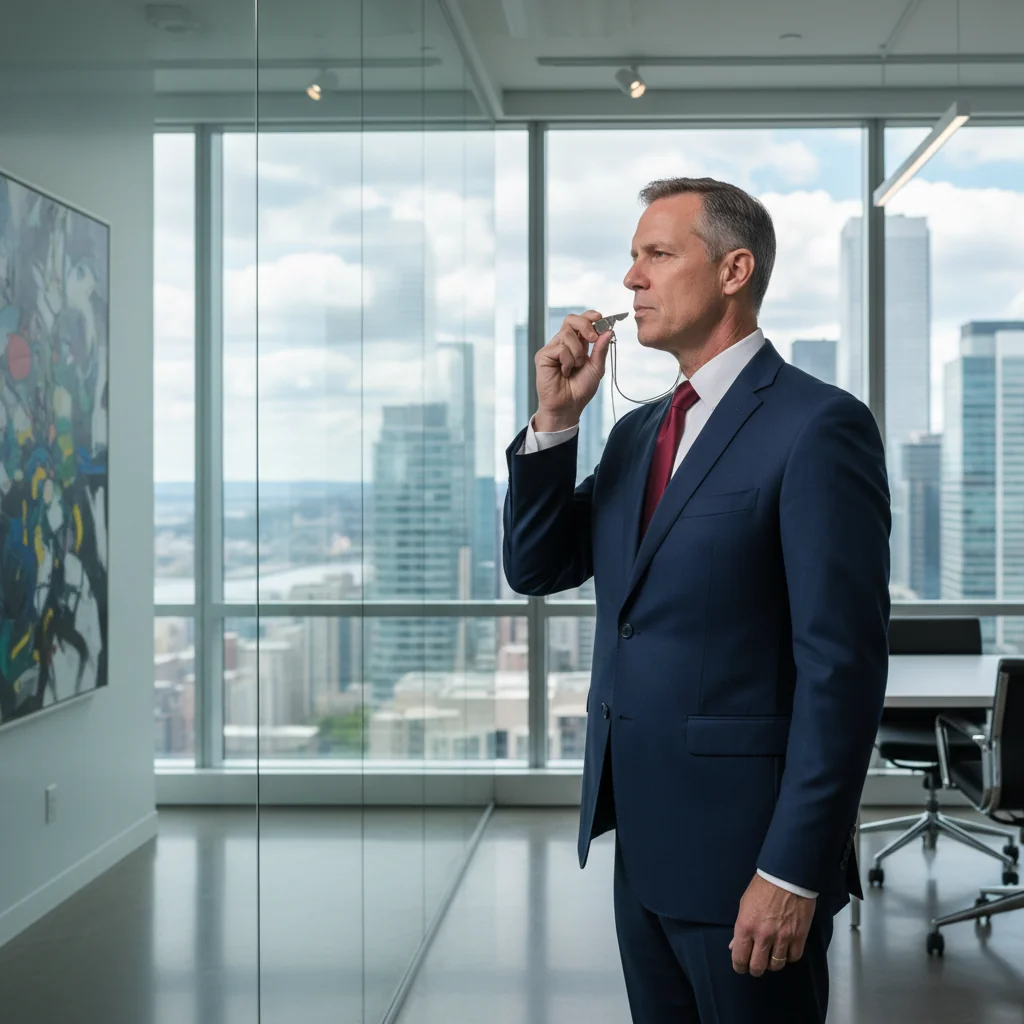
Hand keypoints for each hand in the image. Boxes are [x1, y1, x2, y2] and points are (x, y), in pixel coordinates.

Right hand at [534, 310, 613, 431]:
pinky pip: (560, 348)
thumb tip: (609, 330)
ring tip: (575, 367)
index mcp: (577, 344)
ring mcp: (552, 348)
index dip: (589, 316)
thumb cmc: (580, 389)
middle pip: (570, 319)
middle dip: (585, 325)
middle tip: (592, 339)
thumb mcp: (596, 367)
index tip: (600, 318)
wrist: (568, 406)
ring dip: (578, 352)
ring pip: (567, 334)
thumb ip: (601, 349)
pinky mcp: (543, 356)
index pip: (580, 321)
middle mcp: (563, 343)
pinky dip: (568, 361)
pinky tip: (564, 372)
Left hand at [729, 874, 815, 977]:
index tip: (741, 967)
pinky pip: (793, 958)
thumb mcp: (744, 905)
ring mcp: (782, 938)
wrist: (787, 876)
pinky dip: (788, 956)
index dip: (739, 966)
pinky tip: (785, 949)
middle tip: (756, 964)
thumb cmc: (761, 887)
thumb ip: (740, 928)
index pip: (739, 958)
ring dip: (772, 963)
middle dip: (755, 969)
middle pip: (758, 967)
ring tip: (771, 955)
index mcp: (745, 926)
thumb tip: (734, 946)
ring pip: (776, 965)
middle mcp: (762, 936)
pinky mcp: (799, 937)